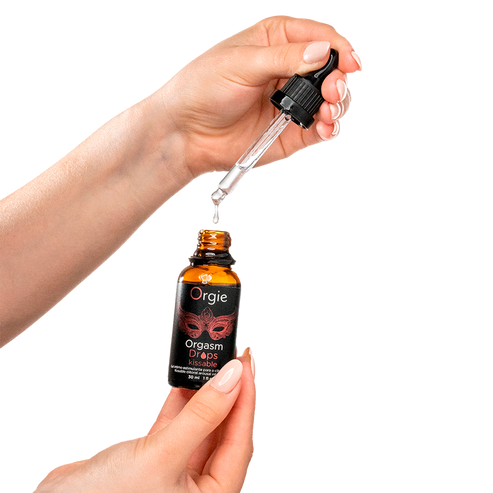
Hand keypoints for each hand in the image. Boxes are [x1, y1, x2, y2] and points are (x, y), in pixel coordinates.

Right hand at [34, 351, 255, 492]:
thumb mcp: (162, 456)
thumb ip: (201, 416)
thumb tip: (232, 378)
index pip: (240, 442)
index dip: (245, 400)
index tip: (244, 363)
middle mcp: (198, 488)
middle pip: (225, 433)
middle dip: (230, 394)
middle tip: (233, 358)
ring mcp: (176, 472)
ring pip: (201, 427)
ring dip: (206, 396)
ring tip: (213, 362)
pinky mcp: (154, 460)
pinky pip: (177, 427)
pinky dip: (181, 404)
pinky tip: (186, 380)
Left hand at [153, 15, 361, 177]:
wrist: (186, 132)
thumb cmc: (203, 87)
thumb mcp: (242, 63)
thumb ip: (284, 58)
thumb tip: (323, 51)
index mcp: (277, 40)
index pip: (320, 38)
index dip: (339, 49)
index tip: (349, 64)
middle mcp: (289, 70)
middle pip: (330, 70)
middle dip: (338, 80)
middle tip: (333, 92)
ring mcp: (291, 102)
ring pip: (331, 100)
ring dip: (337, 105)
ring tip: (328, 112)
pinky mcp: (291, 131)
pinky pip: (319, 128)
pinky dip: (328, 128)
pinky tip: (326, 128)